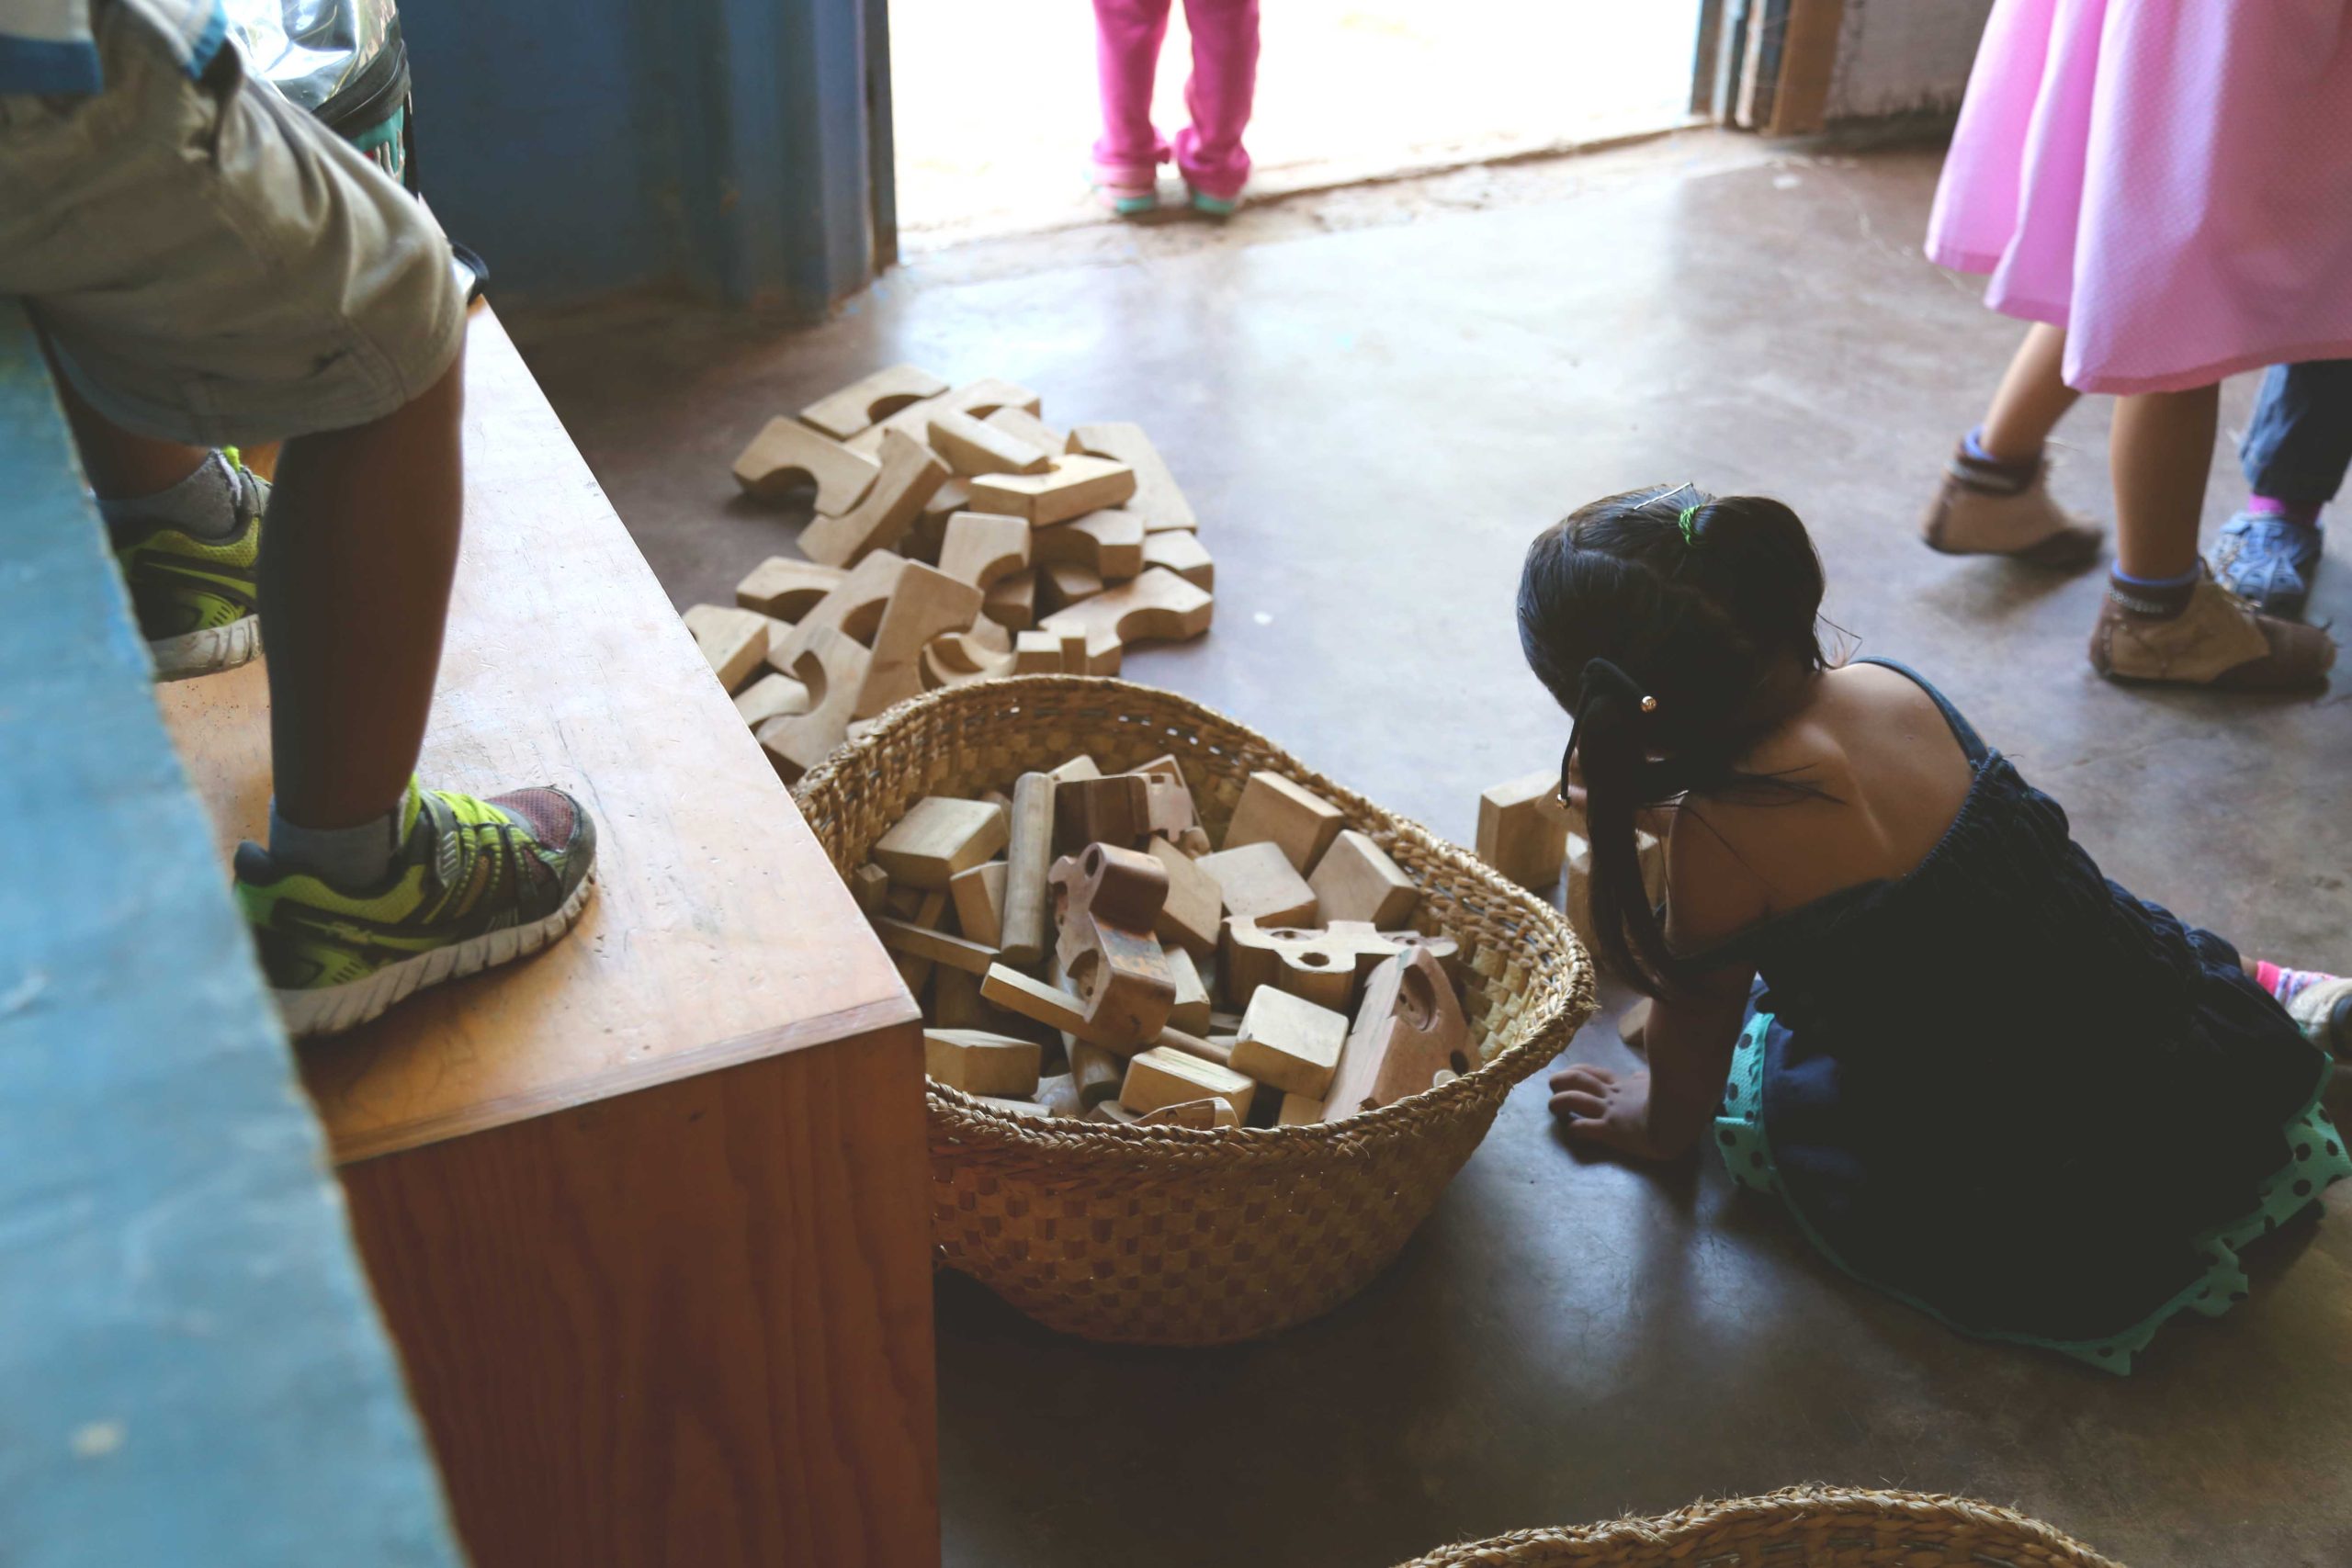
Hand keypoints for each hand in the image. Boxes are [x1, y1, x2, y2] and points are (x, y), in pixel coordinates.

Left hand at [1548, 1064, 1675, 1161]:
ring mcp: (1610, 1112)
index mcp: (1622, 1084)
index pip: (1592, 1071)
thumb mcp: (1657, 1085)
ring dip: (1558, 1102)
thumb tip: (1640, 1075)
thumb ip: (1644, 1081)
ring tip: (1552, 1107)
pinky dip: (1574, 1128)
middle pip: (1577, 1079)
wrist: (1680, 1120)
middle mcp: (1611, 1095)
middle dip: (1560, 1080)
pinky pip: (1585, 1127)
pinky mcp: (1611, 1130)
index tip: (1566, 1074)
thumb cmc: (1674, 1101)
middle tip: (1551, 1085)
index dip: (1575, 1071)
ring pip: (1574, 1099)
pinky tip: (1571, 1130)